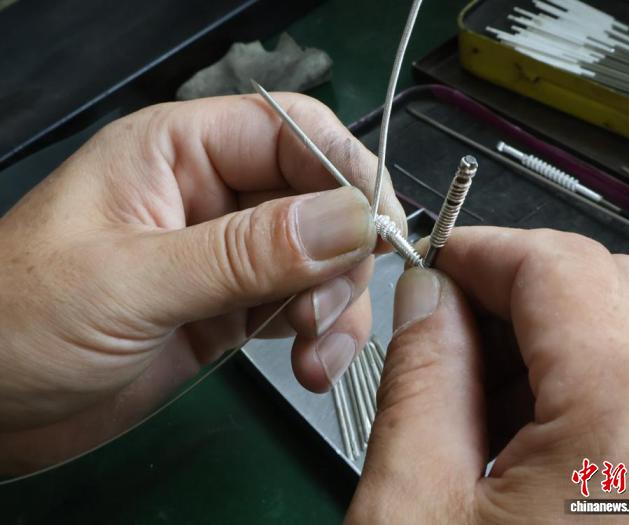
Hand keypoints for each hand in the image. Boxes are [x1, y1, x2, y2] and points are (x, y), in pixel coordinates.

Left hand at [0, 94, 404, 473]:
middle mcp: (213, 196)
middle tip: (328, 309)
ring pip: (321, 259)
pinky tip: (313, 365)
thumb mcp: (132, 282)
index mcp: (179, 152)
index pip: (291, 132)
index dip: (345, 170)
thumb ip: (245, 252)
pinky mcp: (233, 309)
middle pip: (319, 200)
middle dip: (342, 255)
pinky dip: (321, 335)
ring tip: (318, 353)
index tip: (379, 228)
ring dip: (337, 304)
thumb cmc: (19, 323)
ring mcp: (228, 256)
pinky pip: (302, 306)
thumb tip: (349, 221)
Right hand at [347, 227, 628, 523]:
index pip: (558, 266)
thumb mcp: (414, 508)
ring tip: (482, 404)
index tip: (433, 265)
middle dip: (514, 296)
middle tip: (446, 329)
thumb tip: (427, 297)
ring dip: (550, 346)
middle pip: (609, 287)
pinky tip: (532, 440)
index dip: (478, 251)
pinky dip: (590, 391)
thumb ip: (419, 378)